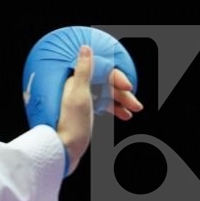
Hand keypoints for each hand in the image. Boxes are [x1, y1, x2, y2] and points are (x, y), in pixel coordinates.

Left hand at [55, 46, 140, 174]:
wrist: (63, 152)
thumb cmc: (69, 126)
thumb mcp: (78, 96)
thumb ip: (83, 71)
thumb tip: (85, 48)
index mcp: (74, 81)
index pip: (101, 72)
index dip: (117, 79)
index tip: (128, 88)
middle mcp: (76, 88)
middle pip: (105, 84)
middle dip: (122, 94)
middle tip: (136, 105)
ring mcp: (80, 100)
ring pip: (106, 95)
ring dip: (121, 102)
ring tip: (133, 111)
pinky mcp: (83, 112)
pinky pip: (102, 105)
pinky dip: (114, 109)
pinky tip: (124, 115)